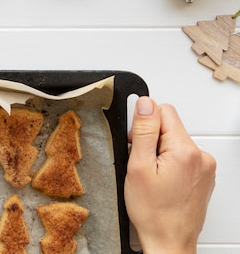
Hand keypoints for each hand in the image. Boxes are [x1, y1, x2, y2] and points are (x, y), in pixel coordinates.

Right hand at [124, 97, 215, 253]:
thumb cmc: (153, 212)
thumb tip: (145, 103)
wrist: (169, 242)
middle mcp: (201, 156)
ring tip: (153, 177)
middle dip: (151, 140)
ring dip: (160, 153)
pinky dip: (169, 164)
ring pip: (175, 142)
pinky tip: (162, 182)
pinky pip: (183, 156)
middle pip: (170, 127)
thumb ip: (144, 131)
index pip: (163, 111)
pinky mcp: (204, 176)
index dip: (144, 125)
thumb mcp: (138, 167)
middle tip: (143, 165)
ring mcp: (205, 167)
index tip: (138, 145)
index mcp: (185, 151)